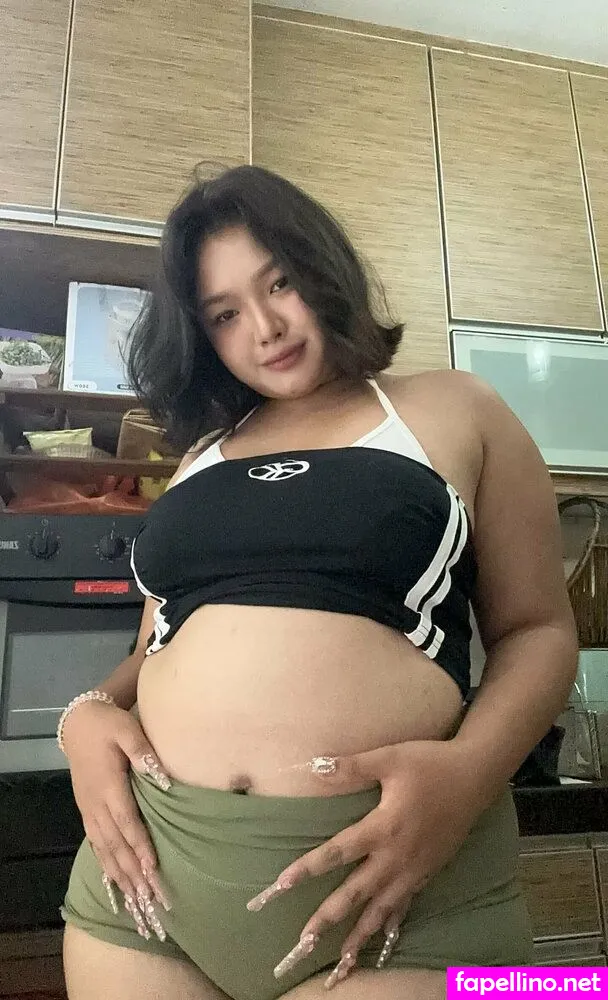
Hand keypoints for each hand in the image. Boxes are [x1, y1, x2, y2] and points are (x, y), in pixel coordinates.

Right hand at [62, 700, 172, 940]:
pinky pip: (95, 843)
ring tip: (135, 899)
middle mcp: (96, 803)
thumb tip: (161, 777)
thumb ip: (143, 752)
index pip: (127, 821)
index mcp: (109, 785)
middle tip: (150, 897)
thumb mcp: (127, 729)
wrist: (78, 723)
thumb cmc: (107, 724)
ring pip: (104, 848)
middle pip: (116, 843)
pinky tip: (114, 880)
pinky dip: (105, 864)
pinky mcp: (86, 810)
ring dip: (120, 874)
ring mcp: (89, 809)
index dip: (140, 845)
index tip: (153, 867)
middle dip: (133, 871)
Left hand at [247, 740, 485, 988]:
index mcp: (383, 827)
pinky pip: (404, 906)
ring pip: (381, 909)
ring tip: (340, 961)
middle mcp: (396, 856)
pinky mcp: (428, 872)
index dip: (307, 868)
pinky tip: (382, 944)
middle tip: (303, 942)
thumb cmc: (431, 764)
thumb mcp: (389, 758)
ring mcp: (414, 869)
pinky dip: (390, 926)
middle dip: (328, 918)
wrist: (475, 777)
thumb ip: (352, 767)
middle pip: (355, 893)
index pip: (337, 852)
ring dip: (359, 935)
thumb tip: (314, 766)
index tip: (281, 885)